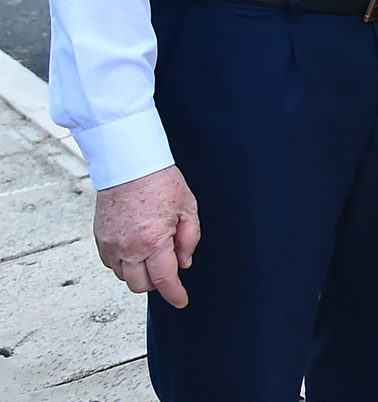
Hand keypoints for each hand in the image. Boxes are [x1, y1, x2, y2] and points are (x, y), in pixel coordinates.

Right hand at [94, 165, 199, 307]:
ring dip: (140, 273)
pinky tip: (136, 248)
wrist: (129, 165)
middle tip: (168, 266)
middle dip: (157, 283)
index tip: (181, 301)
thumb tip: (183, 263)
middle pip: (141, 285)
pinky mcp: (99, 239)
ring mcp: (110, 245)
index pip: (164, 281)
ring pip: (124, 277)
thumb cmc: (161, 182)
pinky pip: (111, 264)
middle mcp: (128, 248)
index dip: (175, 295)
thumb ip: (189, 239)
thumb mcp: (188, 208)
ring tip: (152, 251)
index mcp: (153, 242)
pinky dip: (124, 263)